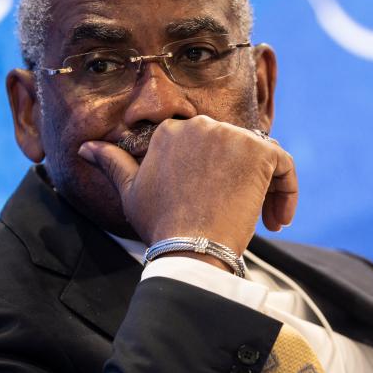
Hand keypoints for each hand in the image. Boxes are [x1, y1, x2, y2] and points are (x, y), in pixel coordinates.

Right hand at [78, 116, 297, 255]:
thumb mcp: (131, 191)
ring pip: (261, 157)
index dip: (217, 175)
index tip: (217, 205)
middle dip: (243, 181)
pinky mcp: (259, 152)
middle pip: (235, 149)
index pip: (207, 145)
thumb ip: (112, 162)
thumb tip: (85, 147)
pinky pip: (285, 165)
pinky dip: (287, 191)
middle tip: (244, 216)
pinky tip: (277, 220)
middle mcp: (201, 125)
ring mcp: (231, 137)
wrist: (189, 247)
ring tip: (264, 221)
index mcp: (171, 131)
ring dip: (267, 189)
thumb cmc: (160, 225)